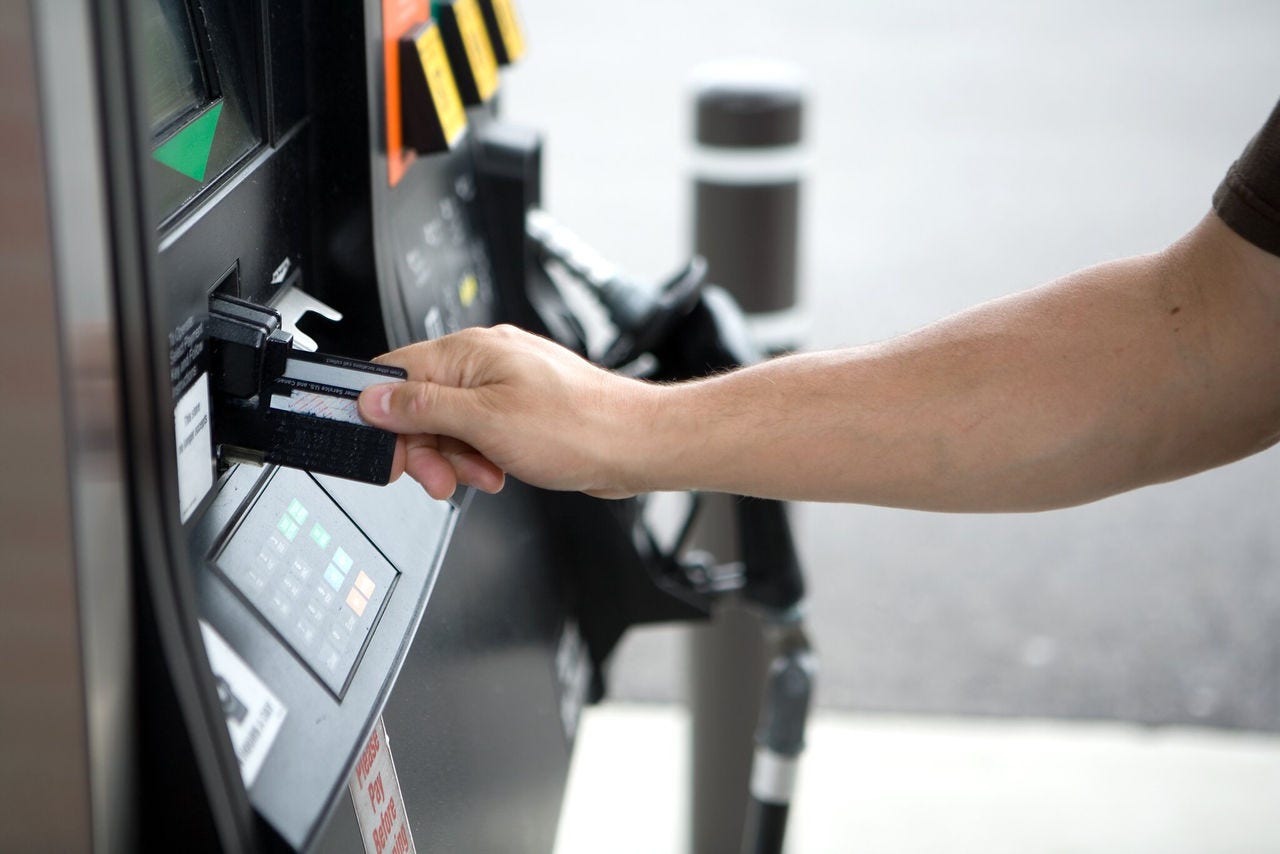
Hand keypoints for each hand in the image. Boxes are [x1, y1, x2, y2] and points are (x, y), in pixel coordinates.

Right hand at [358, 325, 655, 499]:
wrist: (635, 444)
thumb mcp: (484, 422)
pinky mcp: (519, 409)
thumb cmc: (578, 427)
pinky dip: (478, 456)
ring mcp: (503, 385)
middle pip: (419, 404)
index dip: (380, 415)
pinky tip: (496, 470)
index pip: (395, 373)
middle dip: (424, 447)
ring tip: (481, 473)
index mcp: (469, 351)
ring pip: (449, 424)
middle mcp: (484, 361)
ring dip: (455, 458)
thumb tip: (375, 399)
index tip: (383, 450)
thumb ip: (423, 408)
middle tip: (436, 478)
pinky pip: (477, 433)